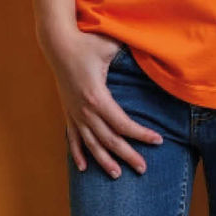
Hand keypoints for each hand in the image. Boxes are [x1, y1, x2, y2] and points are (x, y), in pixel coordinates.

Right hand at [44, 30, 164, 178]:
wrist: (57, 42)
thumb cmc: (86, 41)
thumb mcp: (111, 46)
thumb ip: (131, 52)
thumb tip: (151, 49)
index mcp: (98, 97)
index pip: (123, 124)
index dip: (141, 134)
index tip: (158, 140)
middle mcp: (85, 110)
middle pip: (109, 140)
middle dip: (127, 155)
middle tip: (143, 169)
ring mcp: (75, 112)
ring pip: (91, 143)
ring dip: (104, 160)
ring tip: (117, 174)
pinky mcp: (68, 110)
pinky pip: (73, 137)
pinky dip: (78, 153)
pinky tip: (83, 167)